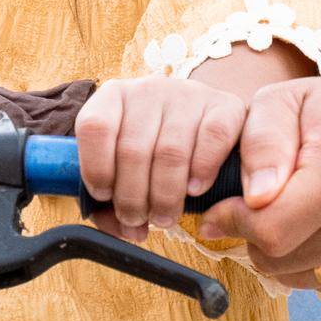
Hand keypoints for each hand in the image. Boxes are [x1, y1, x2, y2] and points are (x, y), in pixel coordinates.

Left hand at [74, 75, 247, 242]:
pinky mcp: (225, 104)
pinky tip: (194, 190)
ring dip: (165, 197)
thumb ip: (112, 201)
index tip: (104, 196)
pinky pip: (213, 139)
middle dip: (132, 198)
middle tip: (137, 221)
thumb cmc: (155, 151)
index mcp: (115, 96)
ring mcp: (188, 94)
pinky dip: (202, 171)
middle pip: (133, 150)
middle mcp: (149, 88)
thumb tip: (126, 231)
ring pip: (170, 152)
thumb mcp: (124, 166)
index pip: (95, 126)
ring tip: (164, 218)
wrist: (206, 122)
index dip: (96, 168)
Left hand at [199, 65, 320, 299]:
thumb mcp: (287, 99)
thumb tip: (250, 201)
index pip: (270, 230)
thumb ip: (259, 142)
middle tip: (270, 203)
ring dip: (291, 252)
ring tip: (308, 210)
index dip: (235, 221)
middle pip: (282, 261)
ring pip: (304, 280)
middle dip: (259, 236)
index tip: (226, 206)